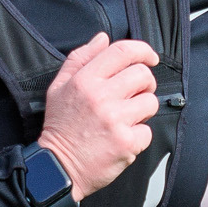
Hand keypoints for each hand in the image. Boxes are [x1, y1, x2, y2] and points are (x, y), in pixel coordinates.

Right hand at [38, 32, 159, 199]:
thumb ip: (80, 59)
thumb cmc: (60, 127)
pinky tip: (122, 139)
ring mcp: (115, 120)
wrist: (57, 168)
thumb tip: (103, 38)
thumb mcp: (59, 87)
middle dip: (145, 83)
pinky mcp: (125, 143)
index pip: (123, 51)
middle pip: (143, 75)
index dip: (143, 50)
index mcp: (85, 80)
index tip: (150, 58)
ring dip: (143, 110)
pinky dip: (138, 137)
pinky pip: (147, 131)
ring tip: (127, 118)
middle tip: (135, 94)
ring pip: (150, 102)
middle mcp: (101, 97)